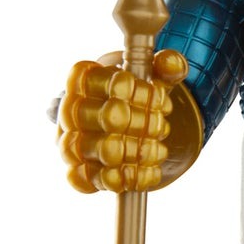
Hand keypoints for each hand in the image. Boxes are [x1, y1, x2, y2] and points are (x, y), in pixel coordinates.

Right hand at [57, 49, 187, 192]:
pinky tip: (145, 175)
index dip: (119, 85)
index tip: (152, 92)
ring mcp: (70, 142)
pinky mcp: (80, 171)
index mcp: (82, 81)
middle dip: (122, 119)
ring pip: (80, 148)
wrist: (135, 125)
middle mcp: (68, 112)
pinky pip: (84, 180)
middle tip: (158, 124)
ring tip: (157, 150)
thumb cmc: (141, 95)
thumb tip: (174, 64)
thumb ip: (167, 66)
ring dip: (120, 151)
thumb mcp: (156, 77)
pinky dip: (113, 180)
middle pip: (81, 114)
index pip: (87, 78)